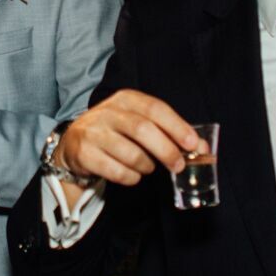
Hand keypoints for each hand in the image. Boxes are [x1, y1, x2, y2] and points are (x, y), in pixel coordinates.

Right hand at [57, 90, 199, 187]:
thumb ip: (169, 132)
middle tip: (178, 165)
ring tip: (147, 166)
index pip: (155, 108)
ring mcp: (93, 132)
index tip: (193, 144)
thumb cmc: (116, 132)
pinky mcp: (84, 154)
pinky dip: (131, 177)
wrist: (74, 143)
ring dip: (146, 166)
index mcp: (125, 99)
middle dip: (166, 150)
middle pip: (143, 130)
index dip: (177, 126)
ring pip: (131, 154)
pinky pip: (117, 172)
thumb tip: (201, 147)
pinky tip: (131, 173)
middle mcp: (107, 111)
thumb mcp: (139, 123)